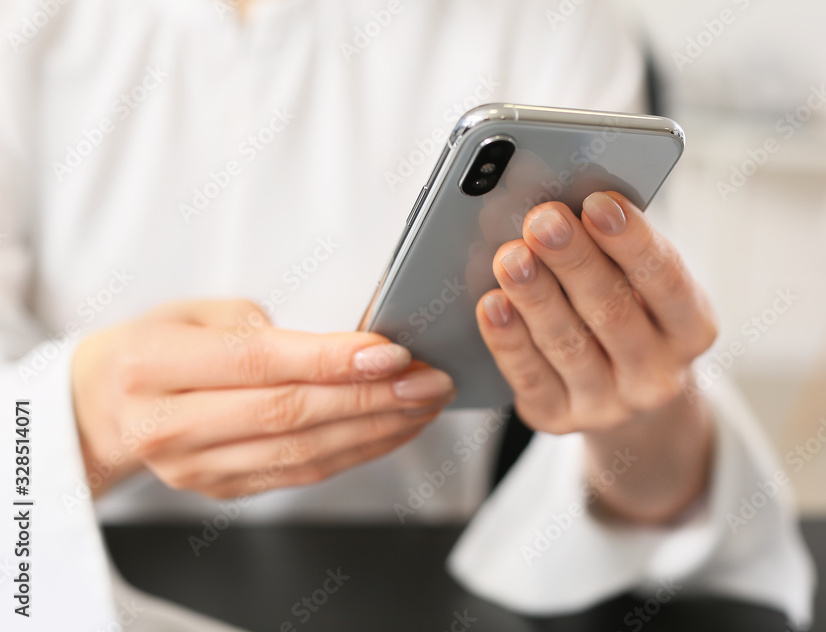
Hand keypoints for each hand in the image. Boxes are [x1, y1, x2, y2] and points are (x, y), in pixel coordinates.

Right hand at [72, 300, 454, 498]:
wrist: (107, 405)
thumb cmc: (159, 345)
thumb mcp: (194, 312)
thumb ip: (260, 330)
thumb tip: (345, 350)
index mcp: (155, 366)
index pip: (260, 364)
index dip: (330, 360)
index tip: (393, 351)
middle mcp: (170, 426)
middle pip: (290, 415)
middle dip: (372, 398)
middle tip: (429, 380)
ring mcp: (195, 468)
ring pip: (303, 453)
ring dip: (376, 429)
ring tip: (425, 404)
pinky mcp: (223, 490)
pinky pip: (302, 474)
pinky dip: (356, 452)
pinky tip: (393, 429)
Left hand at [476, 192, 716, 521]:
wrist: (627, 397)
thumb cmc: (630, 314)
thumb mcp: (642, 283)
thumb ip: (616, 248)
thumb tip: (567, 202)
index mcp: (691, 329)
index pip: (666, 281)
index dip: (632, 241)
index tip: (598, 202)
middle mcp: (657, 375)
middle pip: (613, 312)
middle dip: (574, 260)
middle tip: (543, 221)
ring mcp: (609, 405)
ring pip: (568, 345)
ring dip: (536, 296)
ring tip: (511, 256)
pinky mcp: (560, 419)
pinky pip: (531, 378)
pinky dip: (509, 340)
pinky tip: (493, 305)